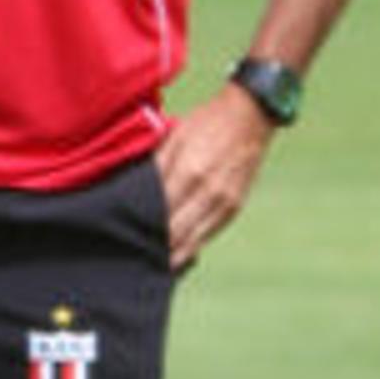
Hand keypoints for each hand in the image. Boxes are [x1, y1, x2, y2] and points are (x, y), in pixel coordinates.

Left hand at [155, 88, 276, 269]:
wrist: (250, 116)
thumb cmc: (208, 122)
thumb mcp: (176, 136)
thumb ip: (158, 167)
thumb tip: (140, 193)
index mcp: (189, 172)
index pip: (160, 212)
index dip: (144, 227)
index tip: (129, 236)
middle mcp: (208, 192)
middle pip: (176, 232)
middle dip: (157, 245)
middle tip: (138, 253)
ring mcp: (224, 202)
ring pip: (194, 240)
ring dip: (174, 253)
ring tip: (156, 262)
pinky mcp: (235, 206)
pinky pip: (211, 234)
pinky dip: (194, 246)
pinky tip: (179, 253)